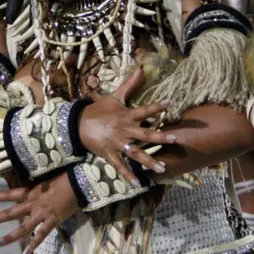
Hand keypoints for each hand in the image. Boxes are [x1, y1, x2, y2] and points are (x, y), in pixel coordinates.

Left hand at [0, 174, 77, 253]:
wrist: (79, 180)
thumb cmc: (65, 177)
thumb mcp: (47, 180)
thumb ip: (38, 187)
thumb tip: (31, 187)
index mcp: (31, 192)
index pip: (8, 194)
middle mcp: (33, 203)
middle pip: (10, 212)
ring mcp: (42, 213)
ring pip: (23, 227)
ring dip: (9, 236)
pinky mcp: (53, 220)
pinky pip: (42, 234)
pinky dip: (34, 244)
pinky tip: (26, 253)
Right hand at [79, 67, 171, 185]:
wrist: (77, 124)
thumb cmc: (98, 110)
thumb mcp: (114, 97)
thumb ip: (130, 85)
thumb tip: (141, 68)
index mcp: (126, 115)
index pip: (143, 110)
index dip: (155, 107)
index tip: (168, 104)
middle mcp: (123, 130)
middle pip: (144, 134)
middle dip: (160, 137)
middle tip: (175, 139)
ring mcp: (116, 143)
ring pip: (135, 153)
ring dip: (149, 160)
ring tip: (162, 167)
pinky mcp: (109, 154)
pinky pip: (120, 166)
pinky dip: (128, 175)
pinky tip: (137, 184)